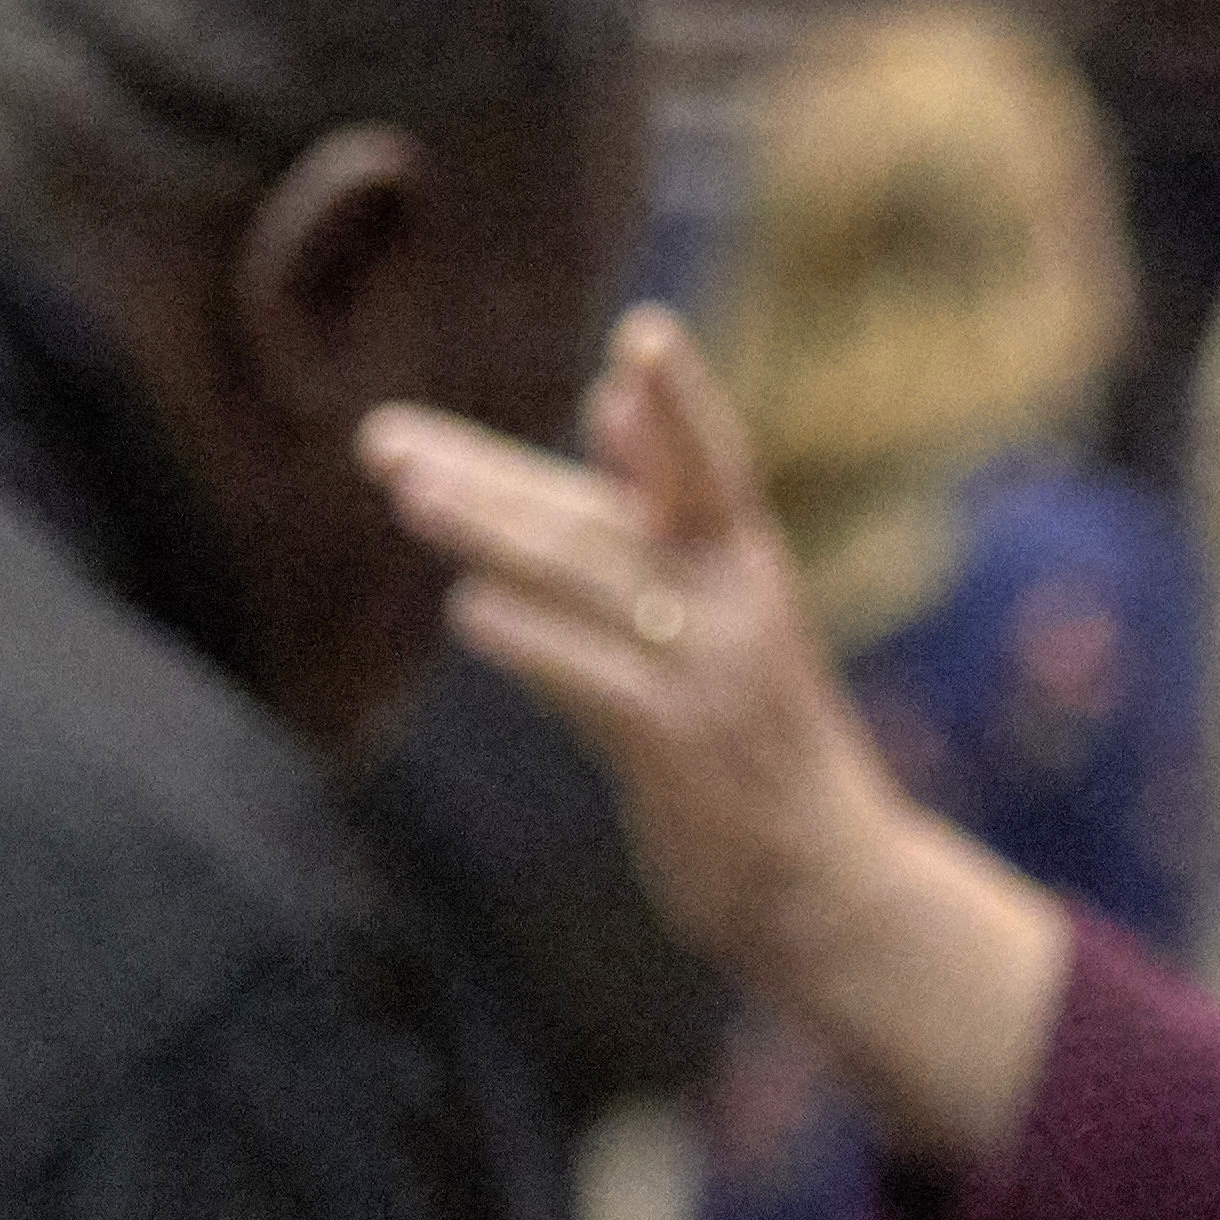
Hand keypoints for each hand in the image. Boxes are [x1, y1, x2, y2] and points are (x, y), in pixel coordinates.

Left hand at [366, 321, 1066, 1163]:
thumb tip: (606, 396)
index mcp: (748, 565)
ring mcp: (711, 680)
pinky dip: (533, 642)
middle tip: (387, 440)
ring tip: (406, 495)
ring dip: (492, 534)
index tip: (643, 335)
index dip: (682, 403)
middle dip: (490, 476)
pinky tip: (470, 611)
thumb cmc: (761, 740)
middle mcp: (737, 609)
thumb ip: (666, 505)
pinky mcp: (679, 751)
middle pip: (600, 521)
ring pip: (588, 587)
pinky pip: (594, 682)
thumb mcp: (730, 610)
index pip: (712, 462)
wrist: (832, 884)